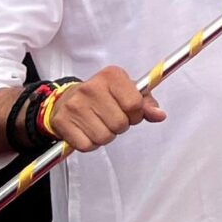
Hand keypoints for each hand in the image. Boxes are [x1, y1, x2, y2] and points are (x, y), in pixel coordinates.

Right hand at [45, 67, 164, 152]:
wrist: (66, 100)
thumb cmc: (102, 96)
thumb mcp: (127, 92)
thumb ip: (147, 104)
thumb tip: (160, 115)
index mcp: (112, 75)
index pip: (135, 104)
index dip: (136, 114)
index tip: (129, 111)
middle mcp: (91, 87)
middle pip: (120, 124)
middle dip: (120, 126)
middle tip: (112, 118)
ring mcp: (75, 105)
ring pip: (104, 137)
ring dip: (106, 136)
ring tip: (100, 124)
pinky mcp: (62, 122)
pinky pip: (87, 146)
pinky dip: (90, 144)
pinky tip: (87, 131)